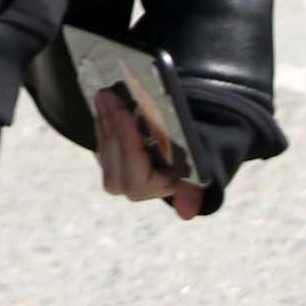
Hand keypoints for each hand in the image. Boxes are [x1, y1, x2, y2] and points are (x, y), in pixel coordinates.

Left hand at [94, 86, 205, 220]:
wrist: (192, 151)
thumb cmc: (201, 155)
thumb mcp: (205, 165)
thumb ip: (195, 186)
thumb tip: (186, 212)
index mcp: (156, 188)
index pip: (136, 174)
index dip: (128, 143)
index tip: (124, 115)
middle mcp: (133, 188)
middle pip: (115, 156)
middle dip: (112, 123)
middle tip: (109, 94)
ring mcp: (119, 175)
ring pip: (105, 147)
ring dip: (104, 119)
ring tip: (105, 93)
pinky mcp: (110, 160)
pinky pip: (101, 141)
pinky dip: (103, 122)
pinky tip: (104, 104)